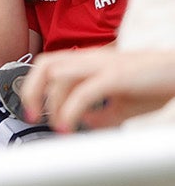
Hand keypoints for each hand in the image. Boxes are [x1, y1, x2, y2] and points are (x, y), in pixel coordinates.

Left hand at [21, 46, 174, 132]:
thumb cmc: (154, 84)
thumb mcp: (122, 104)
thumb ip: (100, 115)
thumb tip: (82, 124)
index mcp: (88, 61)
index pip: (49, 64)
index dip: (33, 85)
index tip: (31, 110)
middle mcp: (90, 58)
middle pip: (46, 64)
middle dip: (31, 91)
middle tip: (32, 116)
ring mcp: (102, 65)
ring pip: (59, 76)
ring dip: (52, 104)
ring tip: (58, 126)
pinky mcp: (115, 76)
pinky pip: (83, 92)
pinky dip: (70, 110)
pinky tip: (70, 126)